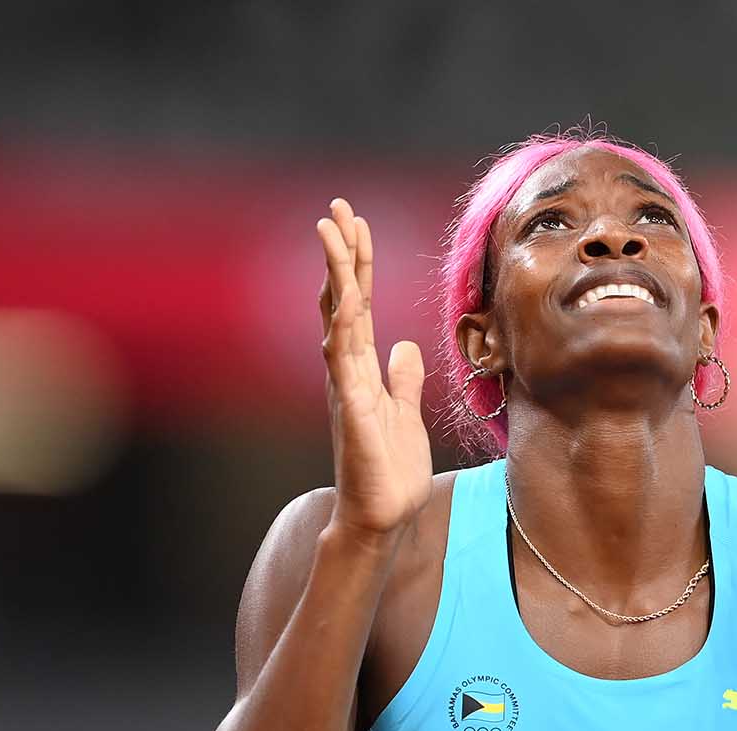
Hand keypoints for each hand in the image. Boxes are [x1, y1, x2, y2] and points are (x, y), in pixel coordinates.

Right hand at [317, 199, 432, 535]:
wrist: (381, 516)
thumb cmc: (389, 470)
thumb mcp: (405, 413)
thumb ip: (403, 379)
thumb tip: (406, 348)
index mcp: (361, 369)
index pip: (358, 304)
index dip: (357, 263)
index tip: (356, 223)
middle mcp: (346, 371)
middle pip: (341, 300)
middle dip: (340, 253)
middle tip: (336, 209)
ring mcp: (345, 387)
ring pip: (337, 319)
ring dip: (336, 275)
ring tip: (331, 234)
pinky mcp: (352, 410)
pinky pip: (345, 360)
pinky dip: (343, 327)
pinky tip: (344, 298)